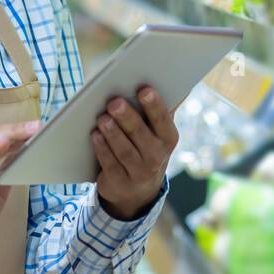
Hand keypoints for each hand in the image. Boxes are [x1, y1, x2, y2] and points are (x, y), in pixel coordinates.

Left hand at [92, 84, 180, 220]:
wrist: (138, 191)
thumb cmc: (146, 148)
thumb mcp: (158, 132)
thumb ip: (162, 109)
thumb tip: (178, 83)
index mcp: (168, 138)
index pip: (162, 120)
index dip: (154, 105)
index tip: (144, 89)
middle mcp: (157, 156)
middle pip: (140, 134)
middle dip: (127, 117)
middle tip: (114, 102)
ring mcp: (139, 173)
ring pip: (124, 150)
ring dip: (112, 133)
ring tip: (103, 118)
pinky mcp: (120, 182)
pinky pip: (110, 164)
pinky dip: (102, 149)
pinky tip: (95, 136)